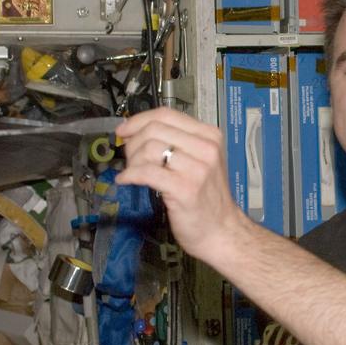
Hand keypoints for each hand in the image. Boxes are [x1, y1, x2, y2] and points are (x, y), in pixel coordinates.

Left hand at [115, 107, 248, 262]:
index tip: (123, 129)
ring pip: (149, 148)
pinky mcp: (184, 189)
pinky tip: (126, 180)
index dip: (139, 120)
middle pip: (155, 129)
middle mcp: (206, 148)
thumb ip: (177, 143)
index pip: (167, 114)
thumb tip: (137, 131)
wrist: (221, 230)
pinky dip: (130, 175)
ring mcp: (197, 169)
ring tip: (133, 172)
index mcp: (210, 136)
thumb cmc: (207, 198)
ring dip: (132, 160)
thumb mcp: (200, 161)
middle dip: (133, 142)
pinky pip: (146, 172)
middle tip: (129, 158)